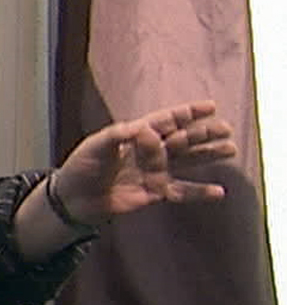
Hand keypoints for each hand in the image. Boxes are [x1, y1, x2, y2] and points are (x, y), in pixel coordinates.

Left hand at [53, 100, 236, 225]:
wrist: (73, 198)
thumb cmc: (81, 166)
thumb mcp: (95, 146)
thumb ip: (117, 135)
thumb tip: (141, 128)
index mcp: (137, 134)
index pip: (166, 120)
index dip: (187, 113)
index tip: (209, 107)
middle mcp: (150, 151)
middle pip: (183, 138)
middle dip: (203, 133)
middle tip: (225, 128)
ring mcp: (155, 171)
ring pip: (188, 160)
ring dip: (208, 155)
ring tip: (230, 149)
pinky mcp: (154, 192)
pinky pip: (181, 191)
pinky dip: (199, 193)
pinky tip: (219, 191)